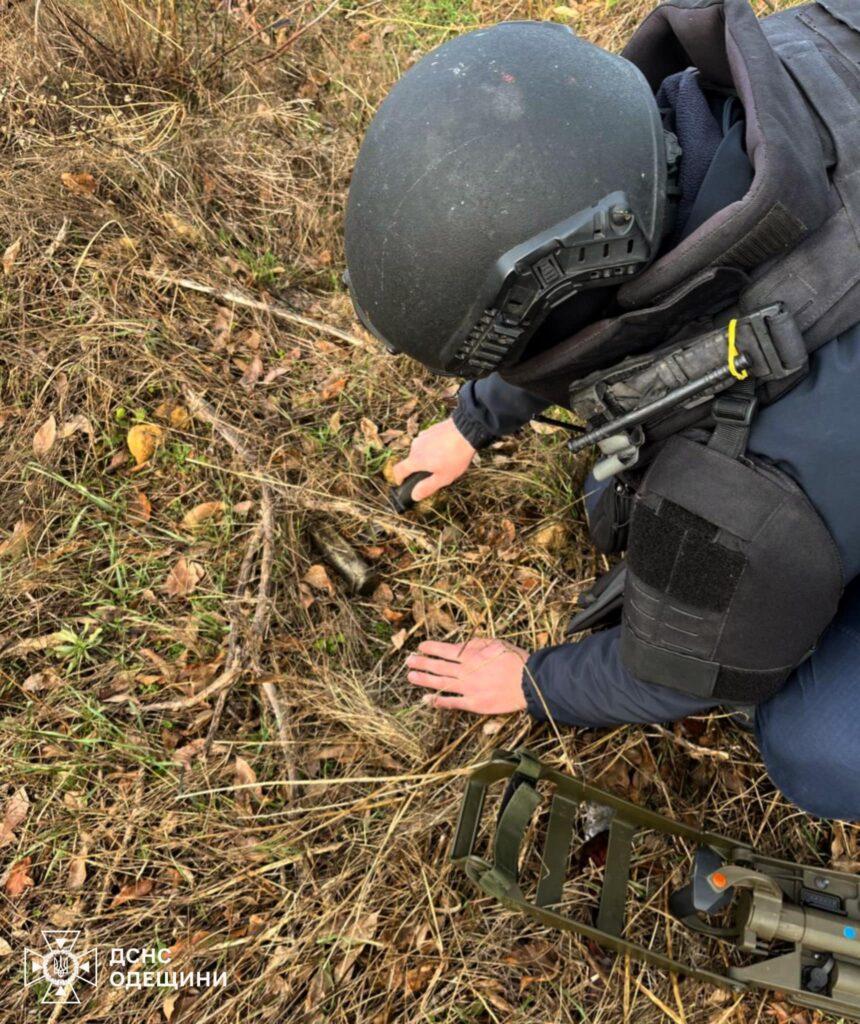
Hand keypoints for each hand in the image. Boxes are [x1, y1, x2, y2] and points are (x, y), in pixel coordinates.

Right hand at [392, 418, 475, 501]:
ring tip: (445, 460)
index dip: (398, 478)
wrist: (466, 430)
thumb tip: (414, 496)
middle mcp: (415, 446)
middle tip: (435, 473)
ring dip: (427, 456)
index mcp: (415, 460)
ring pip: (420, 450)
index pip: (398, 470)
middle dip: (420, 468)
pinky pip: (428, 441)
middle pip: (412, 460)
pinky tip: (447, 449)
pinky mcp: (431, 429)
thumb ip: (427, 487)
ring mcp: (422, 436)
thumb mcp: (443, 478)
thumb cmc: (455, 456)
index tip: (402, 483)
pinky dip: (433, 447)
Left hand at [406, 638, 528, 713]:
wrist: (529, 683)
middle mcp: (466, 671)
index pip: (446, 650)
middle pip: (439, 666)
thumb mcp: (497, 643)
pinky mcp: (474, 704)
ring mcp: (468, 689)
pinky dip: (438, 701)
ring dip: (424, 679)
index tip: (420, 647)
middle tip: (408, 661)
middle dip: (422, 662)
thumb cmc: (515, 661)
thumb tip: (463, 645)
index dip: (431, 648)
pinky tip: (427, 699)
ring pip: (441, 683)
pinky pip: (452, 703)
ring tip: (410, 677)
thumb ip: (478, 644)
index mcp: (472, 655)